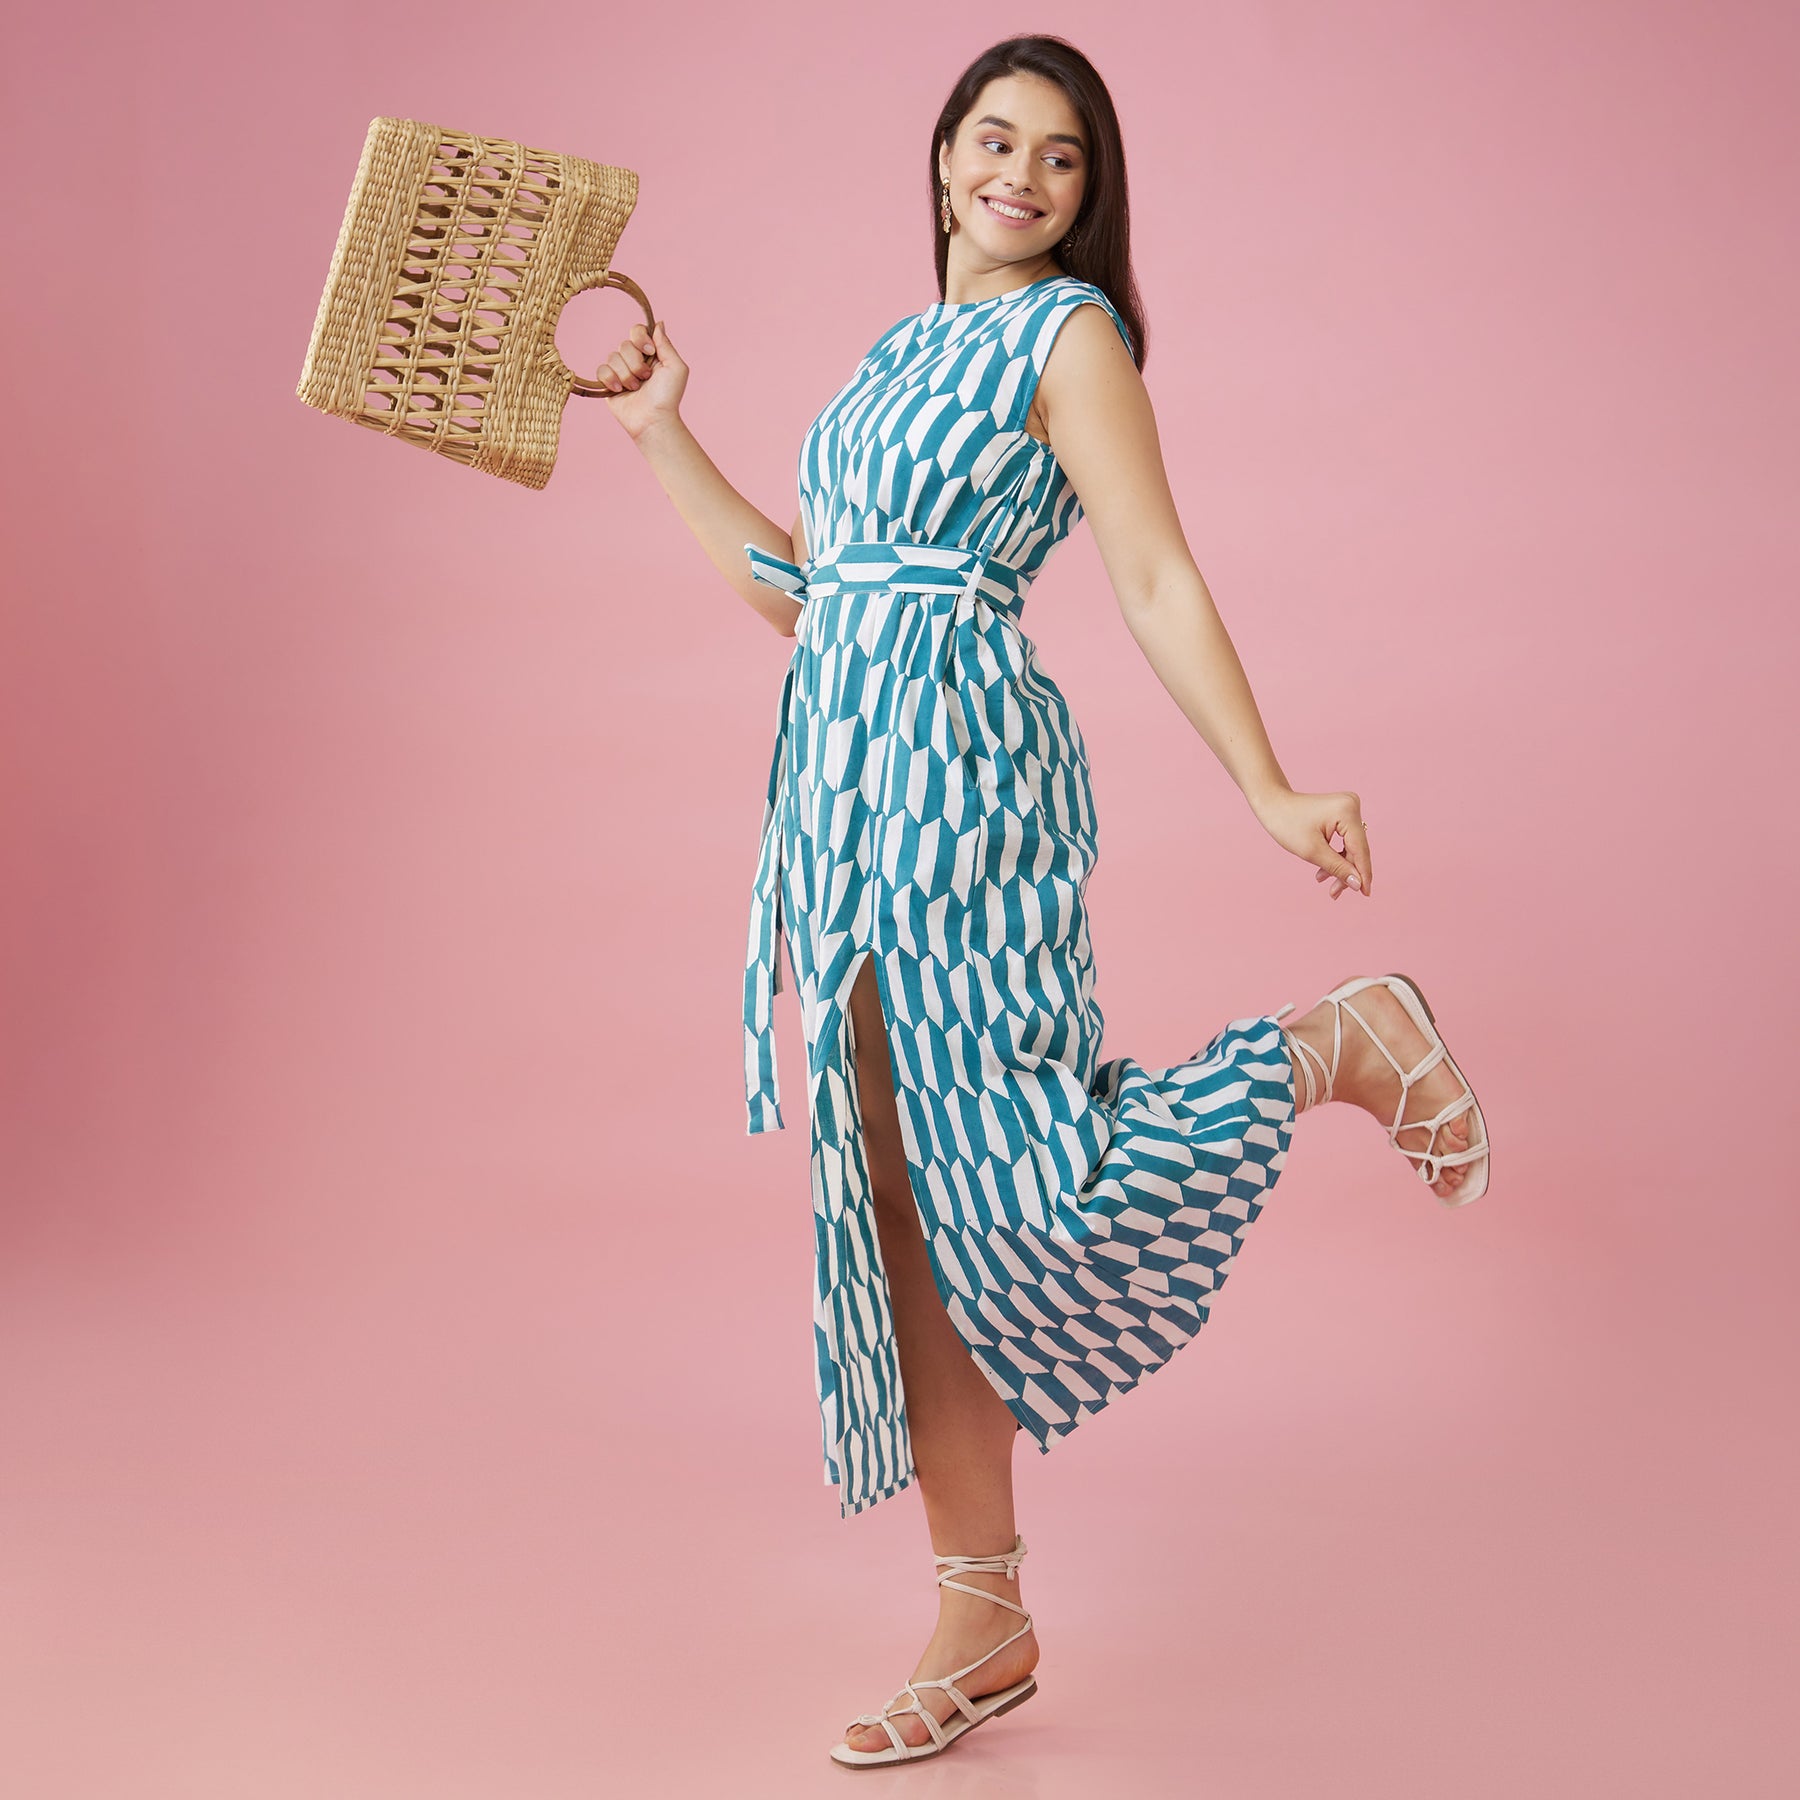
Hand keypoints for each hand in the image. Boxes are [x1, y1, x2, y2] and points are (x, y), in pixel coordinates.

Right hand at [594, 319, 686, 438]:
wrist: (653, 420)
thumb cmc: (668, 397)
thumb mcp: (676, 367)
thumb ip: (666, 344)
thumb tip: (659, 323)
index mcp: (650, 353)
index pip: (637, 330)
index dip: (640, 338)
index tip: (649, 351)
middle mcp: (634, 360)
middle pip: (624, 344)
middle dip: (635, 363)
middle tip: (645, 378)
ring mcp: (621, 371)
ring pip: (613, 357)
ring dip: (626, 375)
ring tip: (636, 389)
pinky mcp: (609, 383)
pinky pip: (601, 370)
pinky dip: (611, 379)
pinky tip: (620, 391)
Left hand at [1250, 786, 1371, 899]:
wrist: (1273, 804)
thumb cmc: (1287, 824)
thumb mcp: (1312, 851)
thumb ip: (1338, 868)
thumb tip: (1358, 884)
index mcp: (1347, 812)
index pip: (1360, 849)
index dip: (1363, 874)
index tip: (1365, 894)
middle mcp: (1353, 806)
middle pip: (1357, 849)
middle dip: (1347, 872)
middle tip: (1334, 893)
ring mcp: (1349, 808)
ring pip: (1351, 846)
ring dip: (1340, 866)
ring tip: (1326, 884)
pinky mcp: (1343, 813)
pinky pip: (1345, 839)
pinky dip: (1336, 855)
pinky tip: (1324, 871)